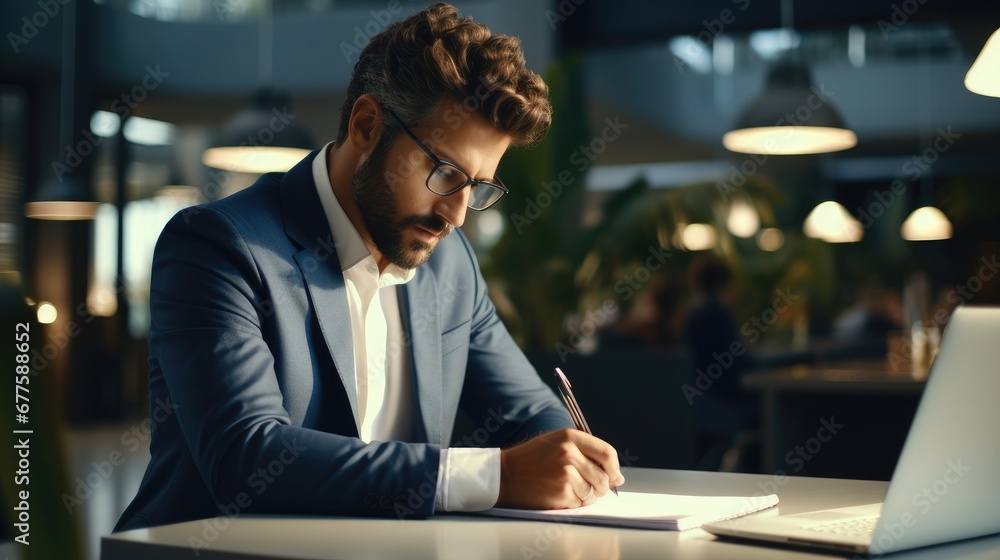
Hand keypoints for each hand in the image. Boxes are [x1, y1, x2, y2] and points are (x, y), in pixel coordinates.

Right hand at [495, 429, 624, 508]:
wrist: (503, 475)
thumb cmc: (531, 460)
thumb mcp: (556, 443)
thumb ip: (585, 453)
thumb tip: (617, 476)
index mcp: (570, 436)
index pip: (607, 453)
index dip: (614, 468)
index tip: (614, 476)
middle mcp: (569, 452)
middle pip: (604, 476)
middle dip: (602, 487)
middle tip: (592, 489)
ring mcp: (565, 473)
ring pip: (593, 492)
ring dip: (587, 496)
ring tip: (570, 491)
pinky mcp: (561, 492)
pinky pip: (580, 503)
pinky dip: (574, 504)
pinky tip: (560, 496)